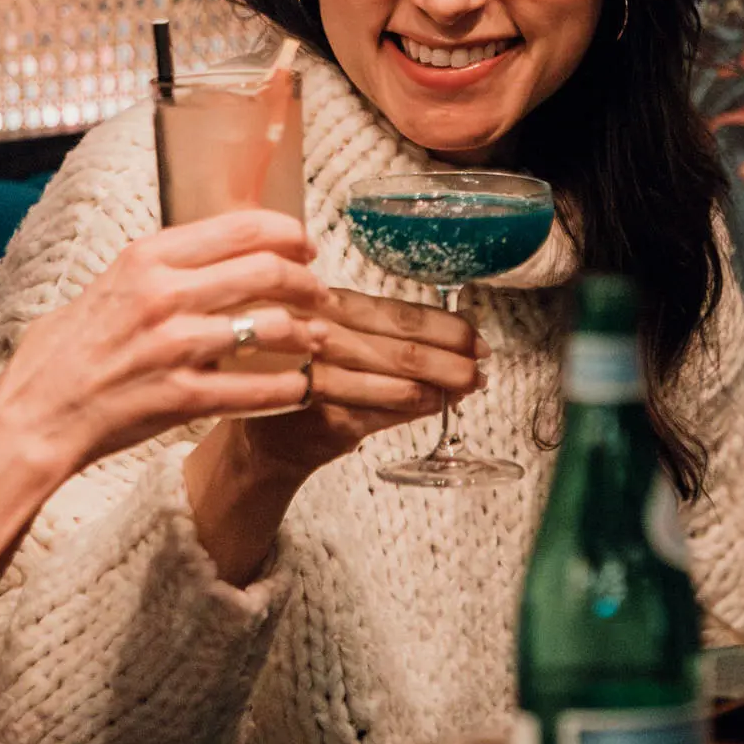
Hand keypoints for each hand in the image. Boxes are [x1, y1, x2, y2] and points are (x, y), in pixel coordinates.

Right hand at [0, 209, 330, 478]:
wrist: (35, 416)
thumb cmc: (63, 354)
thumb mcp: (106, 286)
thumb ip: (156, 270)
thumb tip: (205, 254)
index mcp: (147, 258)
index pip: (240, 228)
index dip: (288, 234)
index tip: (305, 247)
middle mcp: (164, 295)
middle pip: (267, 272)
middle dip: (307, 282)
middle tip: (321, 294)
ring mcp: (175, 346)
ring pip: (272, 327)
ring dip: (306, 333)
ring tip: (317, 339)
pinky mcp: (182, 397)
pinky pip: (258, 389)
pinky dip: (289, 388)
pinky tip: (301, 387)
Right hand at [230, 288, 483, 482]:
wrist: (260, 438)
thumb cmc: (302, 374)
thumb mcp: (331, 335)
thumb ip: (382, 333)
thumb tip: (456, 333)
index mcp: (324, 304)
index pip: (397, 313)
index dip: (444, 325)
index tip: (476, 335)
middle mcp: (319, 335)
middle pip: (402, 346)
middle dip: (453, 356)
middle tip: (483, 363)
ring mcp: (320, 377)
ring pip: (397, 378)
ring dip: (442, 384)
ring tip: (470, 385)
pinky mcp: (325, 417)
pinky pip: (383, 411)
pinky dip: (415, 407)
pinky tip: (437, 404)